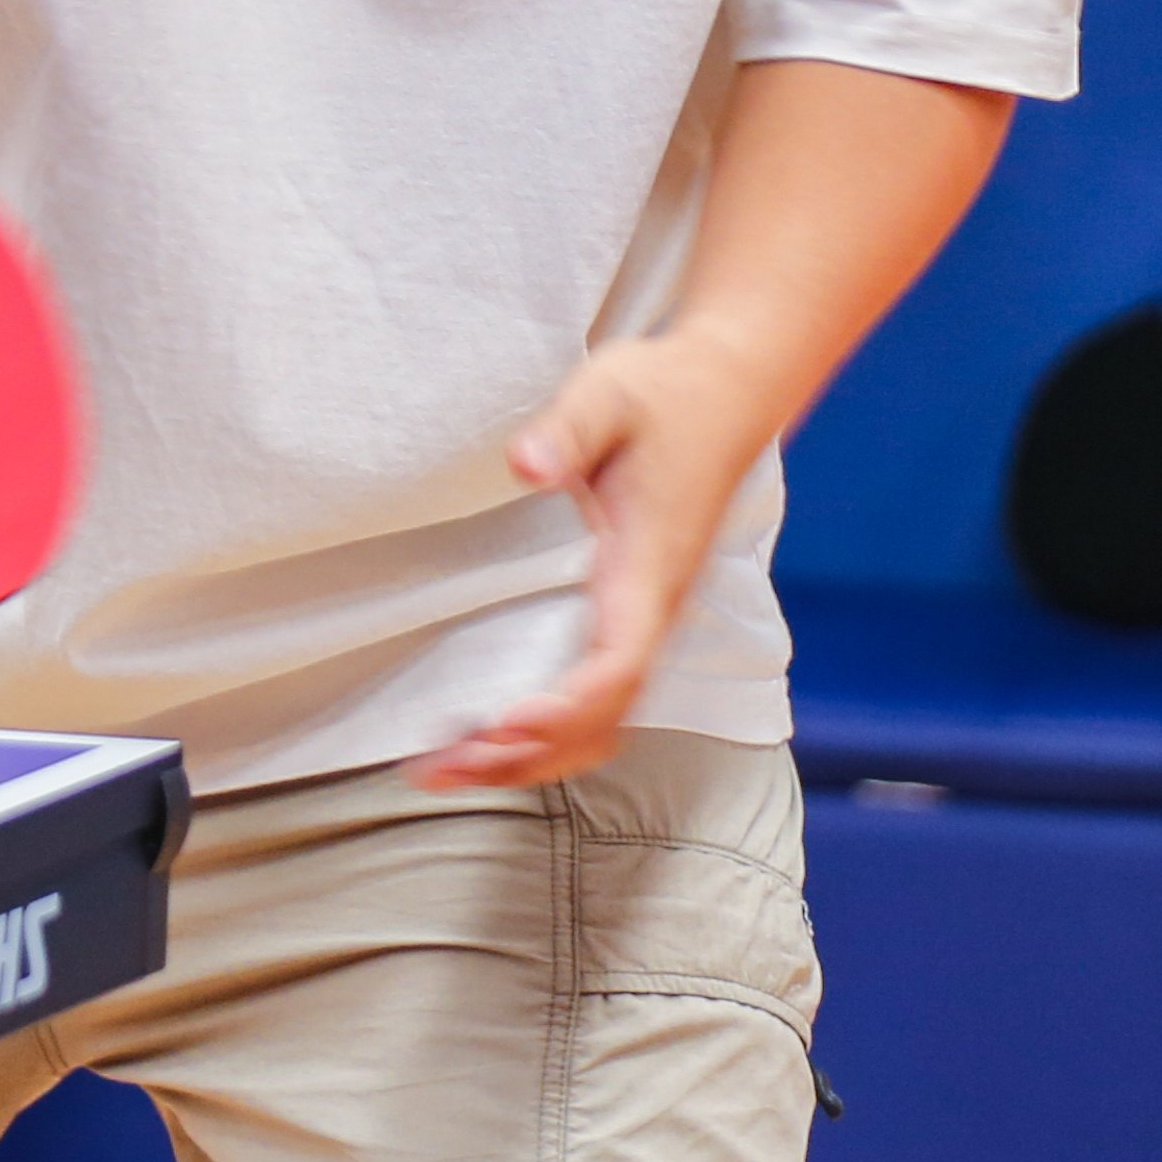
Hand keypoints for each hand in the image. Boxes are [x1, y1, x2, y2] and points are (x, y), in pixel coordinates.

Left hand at [417, 326, 775, 787]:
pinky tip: (488, 738)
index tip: (503, 725)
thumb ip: (569, 429)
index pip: (617, 662)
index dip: (564, 706)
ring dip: (528, 757)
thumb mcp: (610, 393)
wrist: (723, 392)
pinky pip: (595, 700)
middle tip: (438, 768)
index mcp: (649, 568)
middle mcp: (652, 610)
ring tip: (445, 769)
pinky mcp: (627, 615)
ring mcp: (643, 619)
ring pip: (598, 722)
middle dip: (524, 755)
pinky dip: (545, 734)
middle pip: (601, 718)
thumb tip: (527, 464)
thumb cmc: (664, 394)